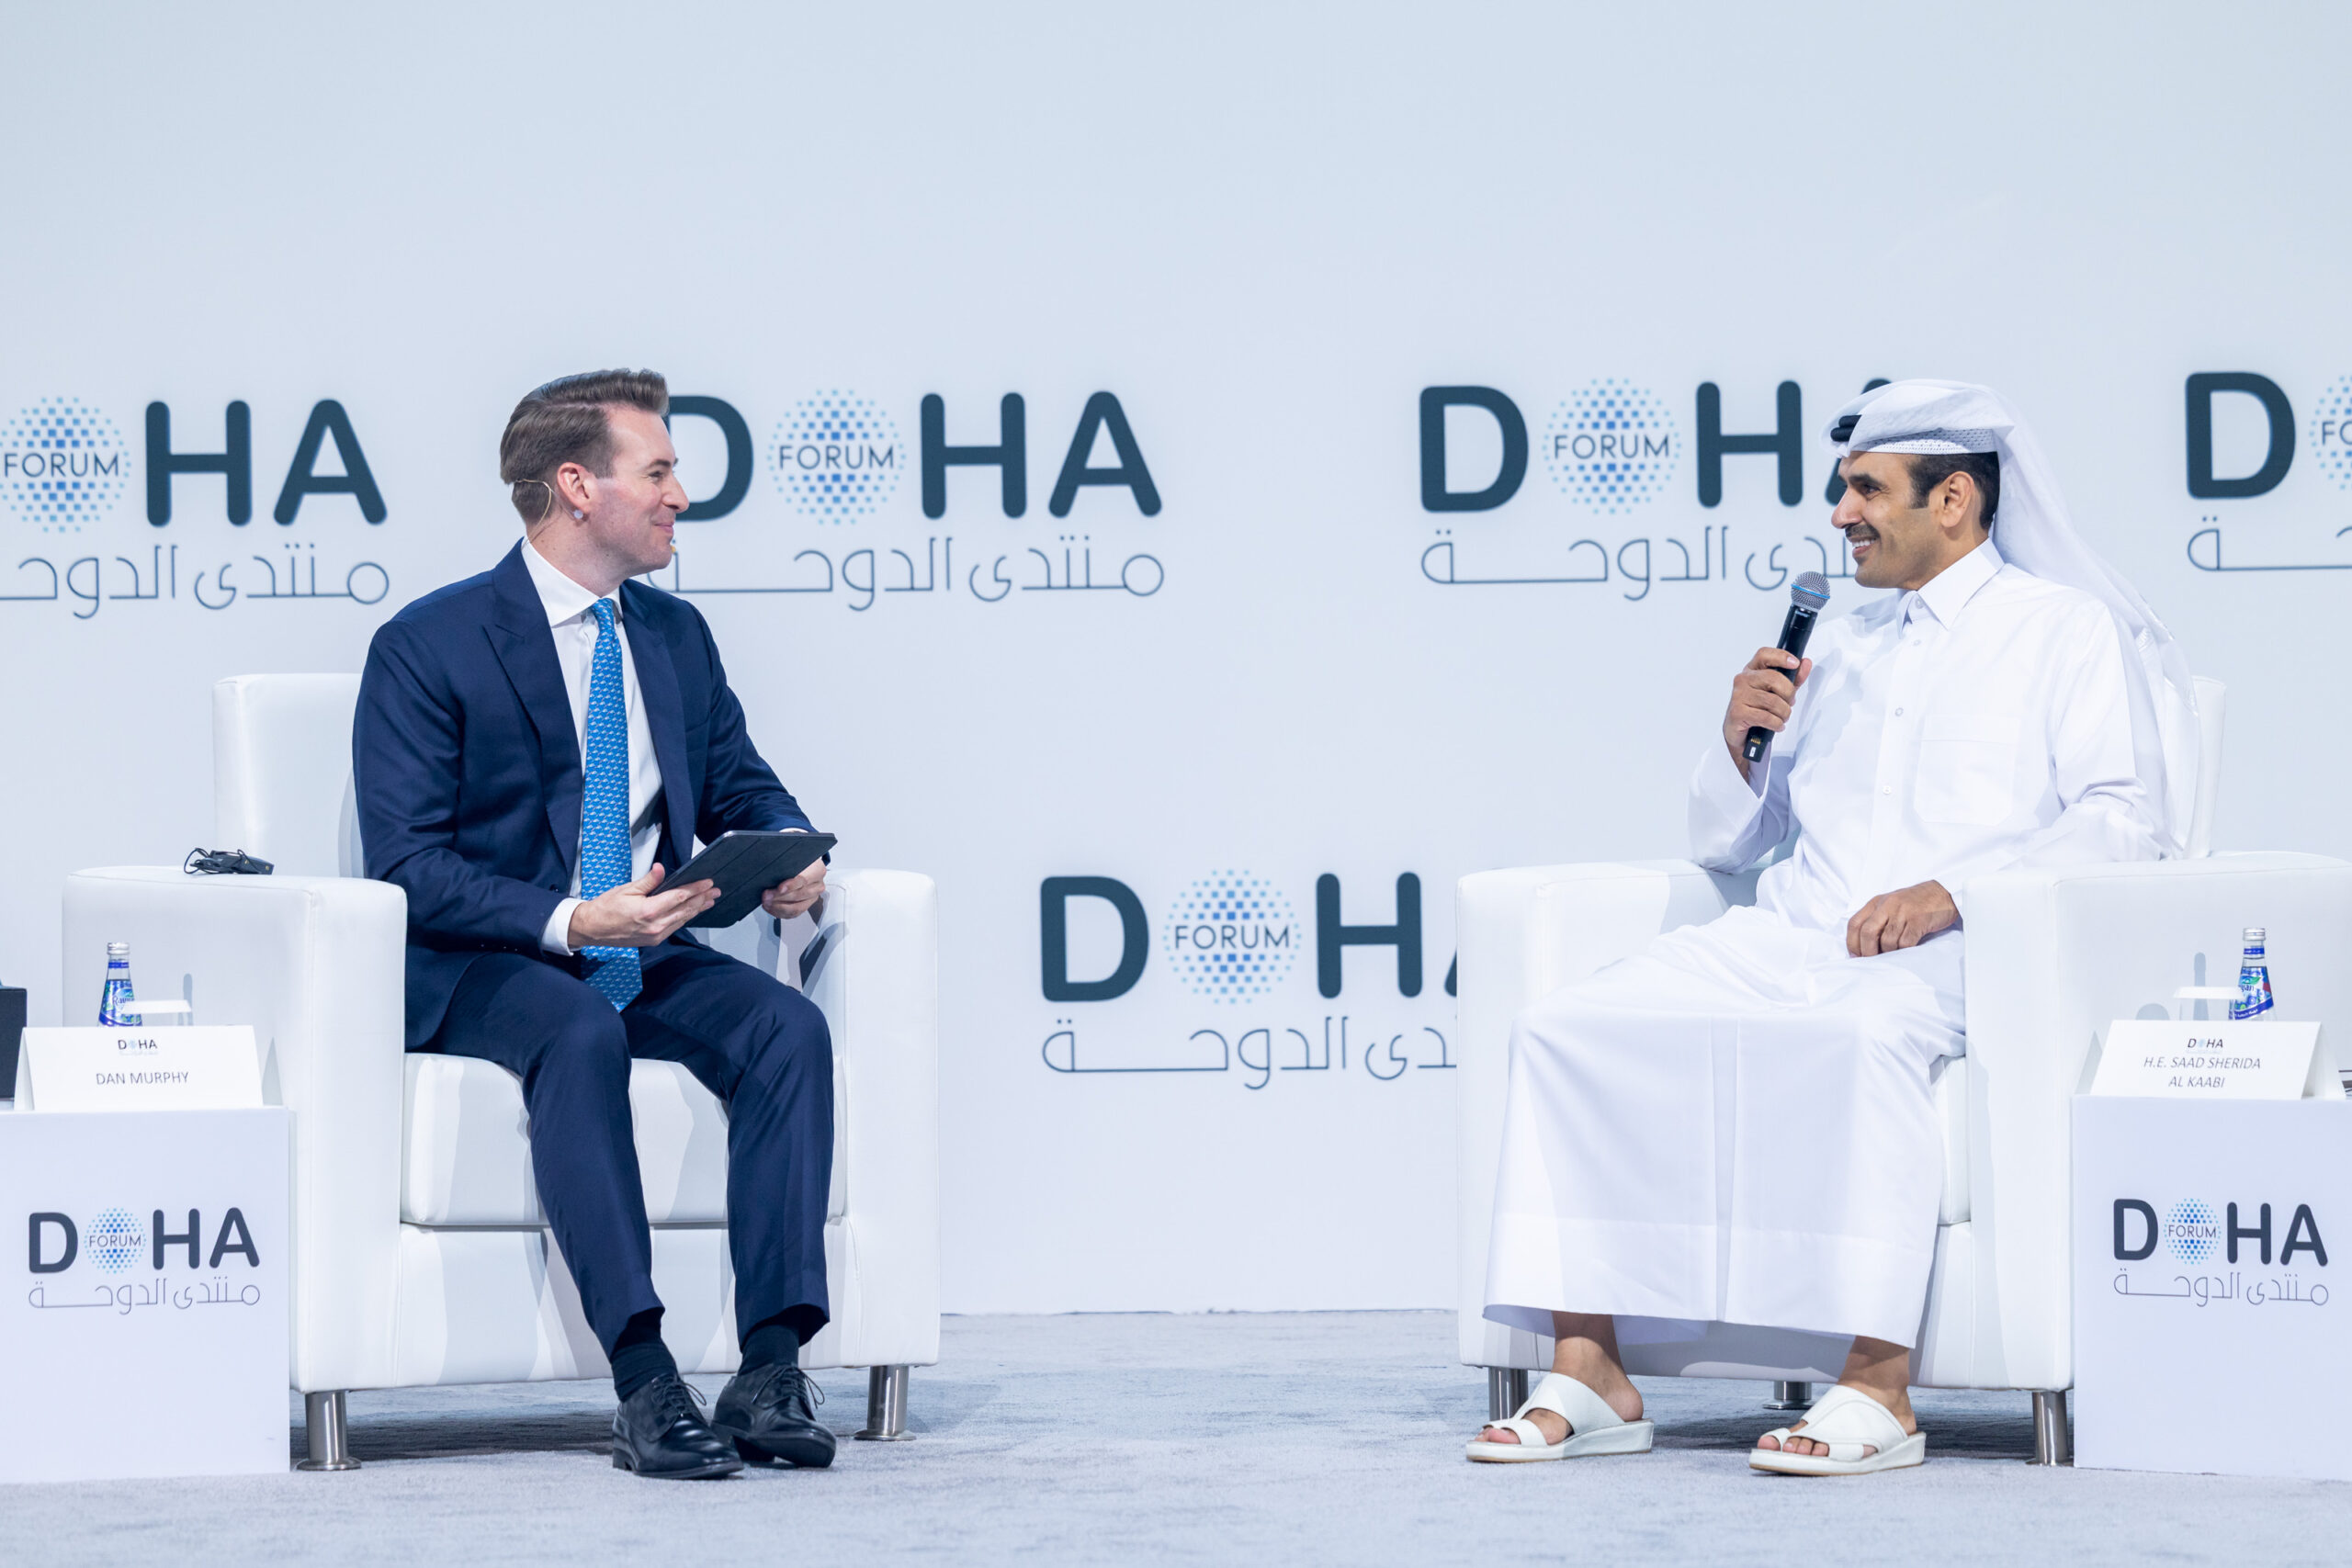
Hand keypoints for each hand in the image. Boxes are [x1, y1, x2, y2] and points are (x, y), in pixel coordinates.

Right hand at [567, 863, 717, 949]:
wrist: (592, 929)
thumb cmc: (605, 908)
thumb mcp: (626, 889)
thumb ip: (649, 881)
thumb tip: (662, 869)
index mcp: (648, 911)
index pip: (679, 897)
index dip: (696, 889)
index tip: (707, 882)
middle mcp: (655, 926)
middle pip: (686, 910)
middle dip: (702, 899)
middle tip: (715, 891)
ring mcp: (655, 936)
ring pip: (682, 920)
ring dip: (697, 909)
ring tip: (709, 901)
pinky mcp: (653, 940)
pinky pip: (674, 927)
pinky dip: (685, 918)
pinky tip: (692, 912)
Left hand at [762, 858, 827, 920]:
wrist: (803, 865)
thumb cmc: (796, 861)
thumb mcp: (792, 857)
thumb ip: (785, 864)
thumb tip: (770, 871)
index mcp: (817, 870)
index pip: (804, 880)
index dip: (791, 885)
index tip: (779, 888)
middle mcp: (817, 886)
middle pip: (799, 895)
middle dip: (780, 897)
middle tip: (766, 895)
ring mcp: (812, 897)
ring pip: (796, 908)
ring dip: (778, 907)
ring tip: (766, 902)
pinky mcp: (805, 906)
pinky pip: (793, 914)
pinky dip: (779, 912)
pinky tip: (770, 907)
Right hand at [1723, 646, 1811, 779]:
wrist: (1739, 731)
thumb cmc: (1758, 708)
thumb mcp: (1779, 692)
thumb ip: (1794, 678)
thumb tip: (1806, 663)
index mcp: (1752, 670)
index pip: (1764, 655)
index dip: (1781, 656)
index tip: (1795, 664)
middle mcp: (1743, 680)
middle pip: (1773, 678)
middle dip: (1788, 694)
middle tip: (1789, 703)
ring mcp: (1738, 695)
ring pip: (1772, 701)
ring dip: (1784, 713)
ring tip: (1782, 717)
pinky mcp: (1737, 712)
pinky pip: (1766, 717)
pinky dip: (1776, 723)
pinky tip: (1776, 725)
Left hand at [1846, 880, 1957, 956]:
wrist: (1943, 893)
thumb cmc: (1915, 903)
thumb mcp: (1890, 904)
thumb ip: (1876, 919)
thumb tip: (1862, 946)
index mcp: (1876, 902)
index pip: (1854, 924)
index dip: (1852, 943)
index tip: (1856, 956)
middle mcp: (1887, 905)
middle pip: (1867, 932)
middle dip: (1867, 951)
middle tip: (1873, 961)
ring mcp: (1903, 912)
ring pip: (1887, 940)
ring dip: (1888, 952)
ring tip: (1893, 955)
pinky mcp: (1919, 920)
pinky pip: (1906, 942)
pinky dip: (1904, 950)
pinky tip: (1907, 950)